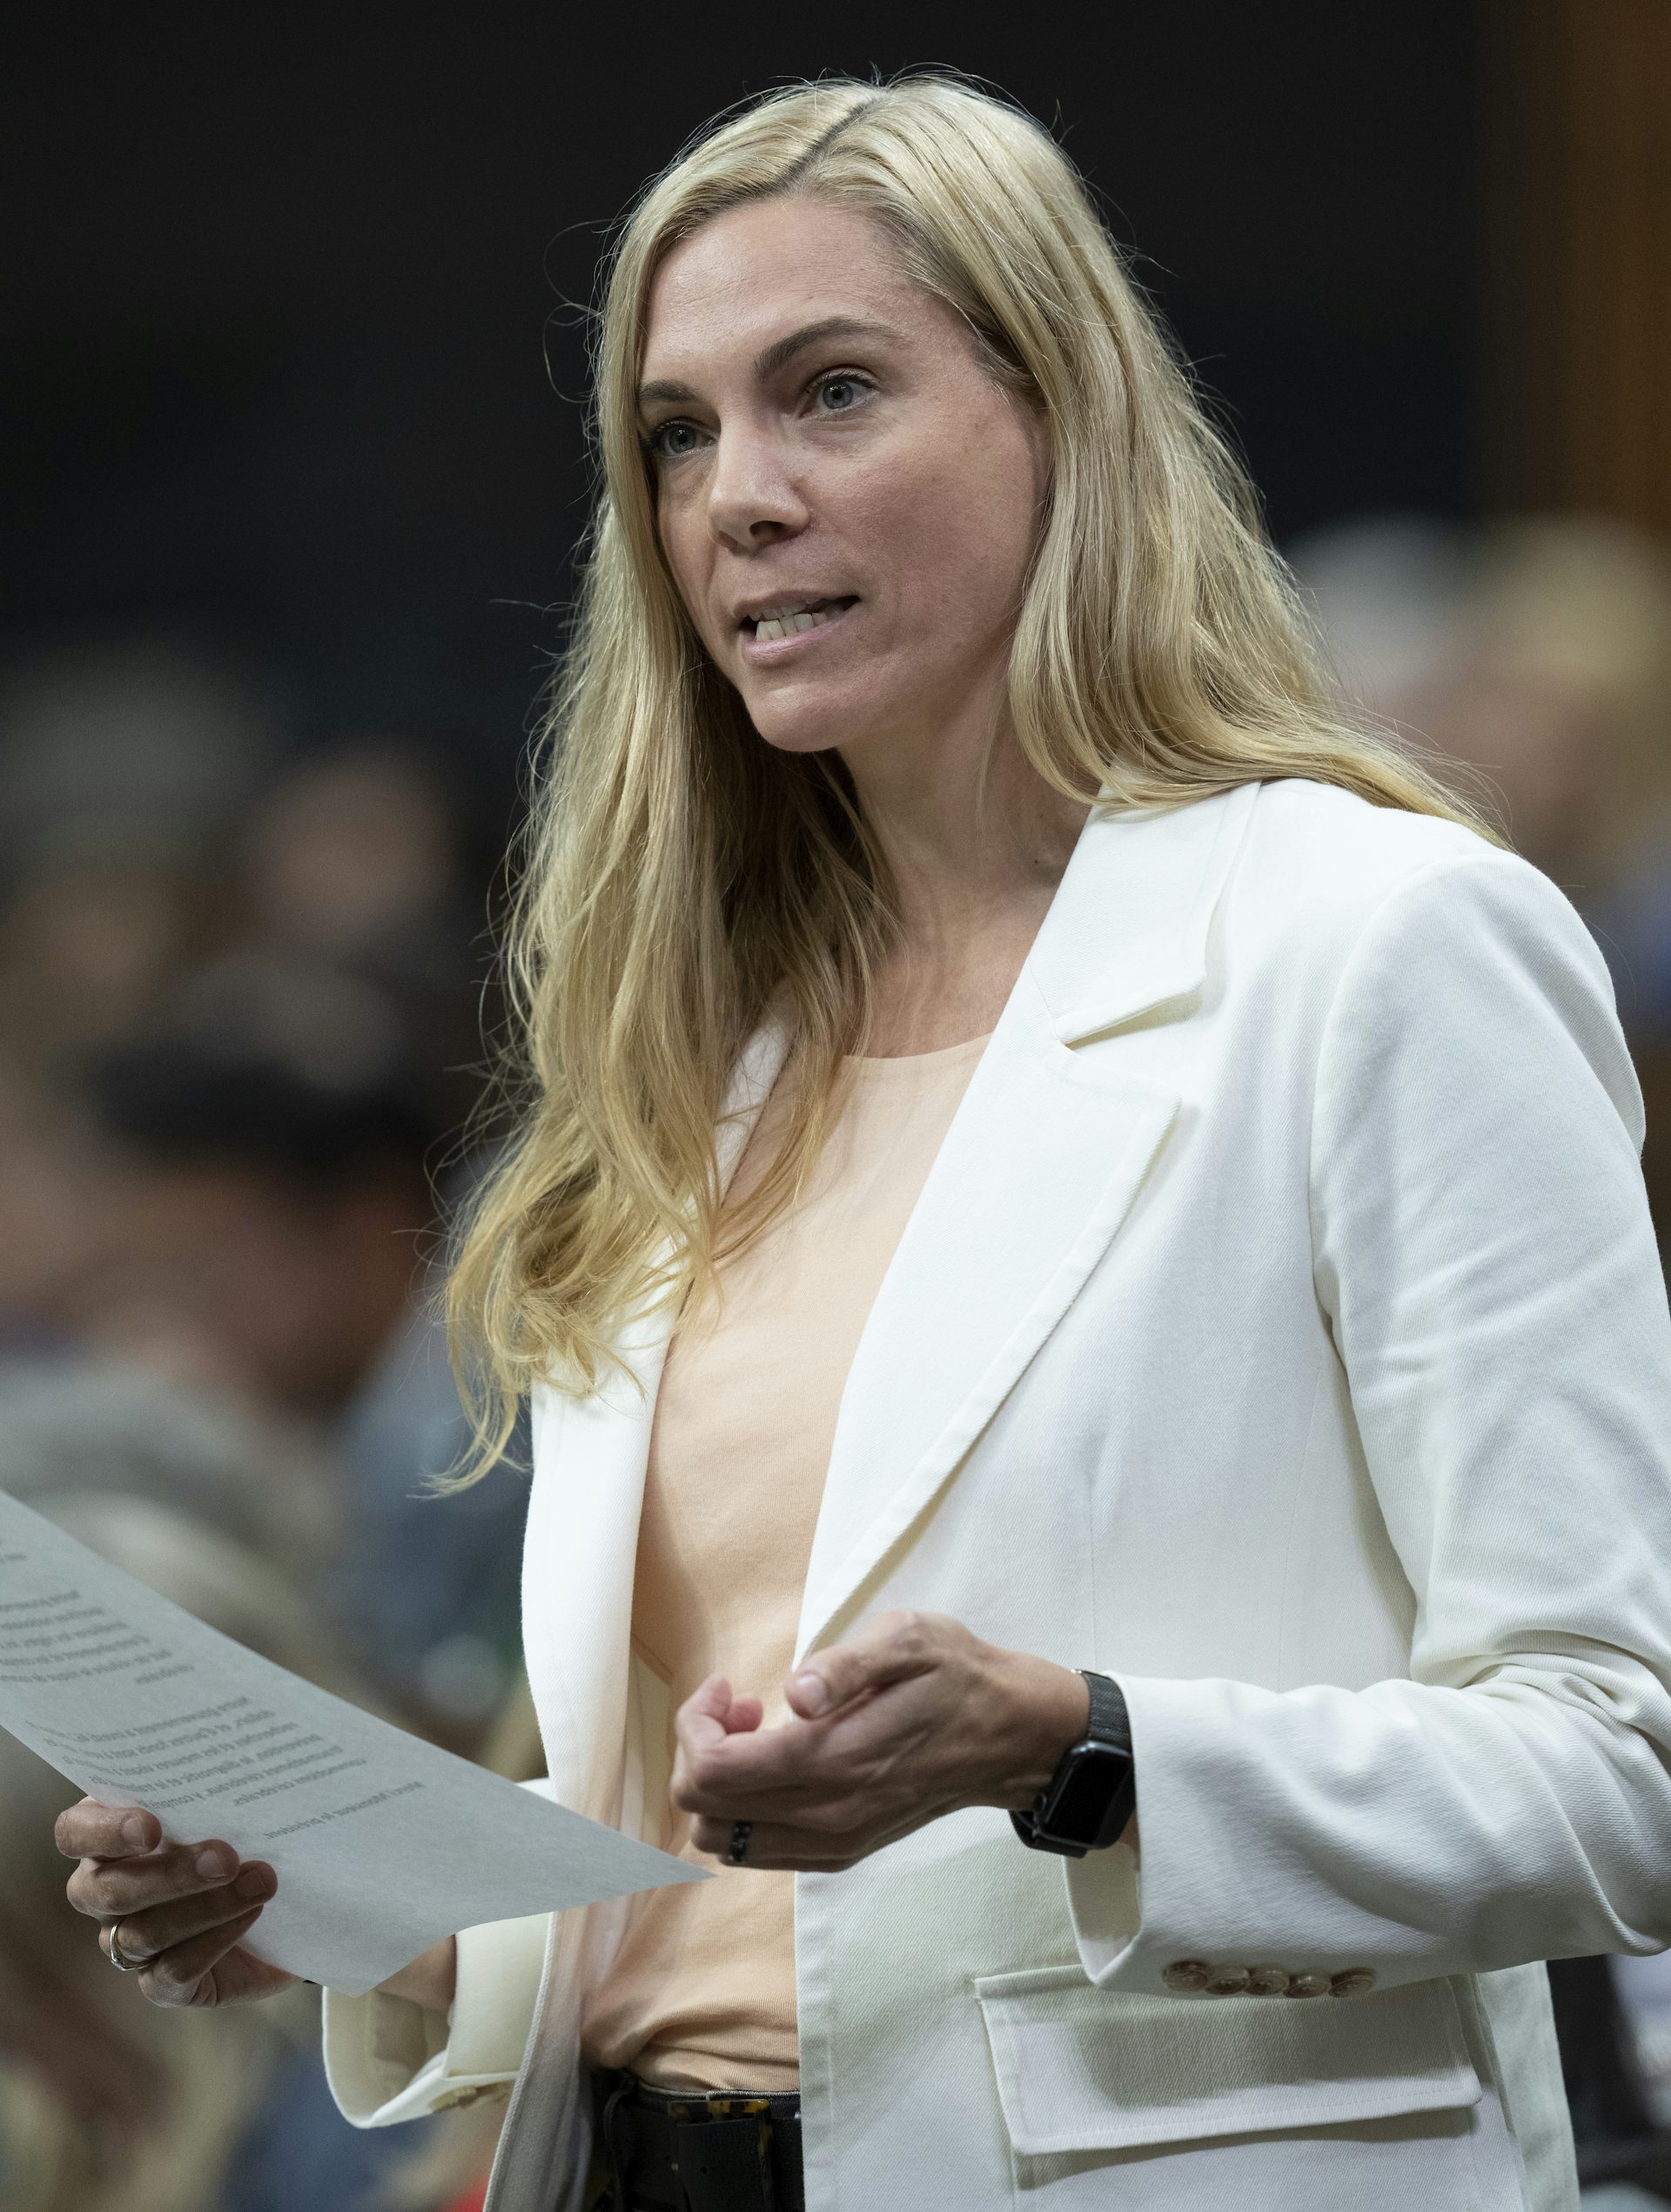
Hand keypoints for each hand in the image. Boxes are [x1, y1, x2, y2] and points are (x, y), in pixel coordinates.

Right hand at [57, 1799, 295, 2008]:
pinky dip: (214, 1942)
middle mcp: (107, 1892)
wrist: (288, 1900)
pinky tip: (252, 1915)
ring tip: (260, 1882)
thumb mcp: (231, 1804)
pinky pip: (171, 1972)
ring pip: (141, 1933)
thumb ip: (213, 1788)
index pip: (74, 1832)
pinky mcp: (163, 1984)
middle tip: (226, 1858)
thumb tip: (236, 1767)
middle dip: (167, 1875)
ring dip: (206, 1907)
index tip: (151, 1827)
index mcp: (110, 1836)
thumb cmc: (248, 1833)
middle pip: (103, 1891)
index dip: (102, 1831)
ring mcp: (129, 1942)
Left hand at [670, 1609, 1090, 1871]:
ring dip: (721, 1784)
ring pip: (724, 1841)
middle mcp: (828, 1816)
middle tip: (740, 1705)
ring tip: (758, 1732)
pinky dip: (745, 1808)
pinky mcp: (842, 1851)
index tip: (728, 1687)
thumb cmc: (957, 1675)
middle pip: (704, 1813)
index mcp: (834, 1760)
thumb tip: (795, 1692)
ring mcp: (834, 1842)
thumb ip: (846, 1664)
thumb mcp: (909, 1639)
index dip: (696, 1725)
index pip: (712, 1773)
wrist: (1011, 1736)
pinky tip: (781, 1761)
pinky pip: (759, 1850)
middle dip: (701, 1750)